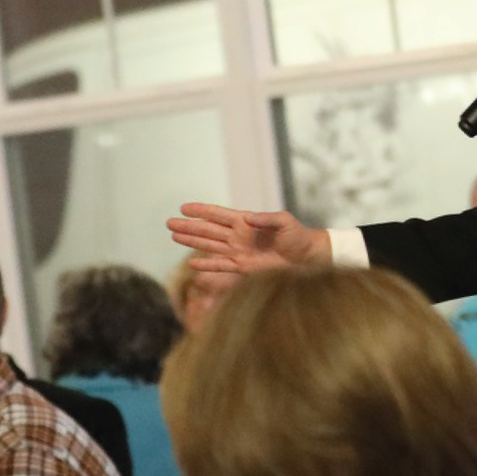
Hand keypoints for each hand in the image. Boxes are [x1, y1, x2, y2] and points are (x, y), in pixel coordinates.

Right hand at [164, 202, 332, 277]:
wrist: (307, 258)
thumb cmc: (298, 236)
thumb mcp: (284, 222)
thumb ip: (266, 219)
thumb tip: (247, 219)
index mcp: (246, 222)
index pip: (218, 214)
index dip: (201, 211)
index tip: (184, 207)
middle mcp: (239, 236)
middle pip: (208, 230)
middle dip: (189, 226)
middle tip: (169, 222)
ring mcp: (239, 252)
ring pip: (210, 246)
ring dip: (192, 242)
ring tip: (173, 236)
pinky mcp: (244, 268)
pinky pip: (221, 266)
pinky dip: (208, 265)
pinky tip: (193, 264)